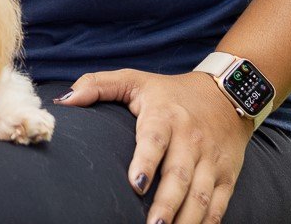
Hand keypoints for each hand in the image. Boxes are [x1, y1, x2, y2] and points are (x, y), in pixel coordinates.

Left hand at [55, 69, 255, 223]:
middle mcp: (190, 139)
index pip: (155, 140)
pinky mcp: (227, 175)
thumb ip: (97, 85)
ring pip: (201, 194)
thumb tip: (64, 101)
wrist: (227, 94)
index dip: (146, 161)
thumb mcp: (134, 80)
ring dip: (187, 219)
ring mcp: (211, 160)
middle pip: (179, 175)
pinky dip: (209, 223)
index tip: (136, 184)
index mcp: (165, 116)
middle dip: (166, 204)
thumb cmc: (170, 92)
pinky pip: (219, 204)